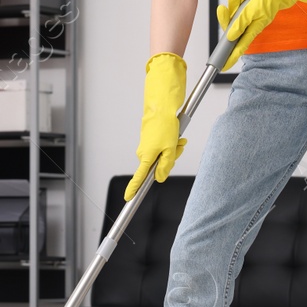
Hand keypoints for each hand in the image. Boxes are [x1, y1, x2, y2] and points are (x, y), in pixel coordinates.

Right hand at [125, 52, 187, 200]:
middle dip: (171, 160)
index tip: (128, 198)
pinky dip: (171, 144)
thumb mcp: (169, 149)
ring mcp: (147, 147)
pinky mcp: (150, 140)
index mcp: (146, 157)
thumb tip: (160, 177)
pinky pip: (162, 148)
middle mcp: (143, 153)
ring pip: (163, 156)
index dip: (134, 189)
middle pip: (158, 167)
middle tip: (178, 148)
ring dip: (173, 150)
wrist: (161, 108)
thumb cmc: (164, 126)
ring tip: (178, 140)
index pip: (139, 177)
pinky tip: (176, 136)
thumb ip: (165, 166)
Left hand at [216, 0, 306, 68]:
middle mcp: (249, 25)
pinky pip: (240, 4)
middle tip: (222, 8)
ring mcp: (249, 17)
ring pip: (234, 12)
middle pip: (231, 26)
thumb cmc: (270, 0)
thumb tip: (230, 36)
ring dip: (235, 1)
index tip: (223, 66)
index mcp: (252, 30)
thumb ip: (241, 23)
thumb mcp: (253, 12)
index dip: (231, 56)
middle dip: (226, 15)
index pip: (239, 46)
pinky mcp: (250, 8)